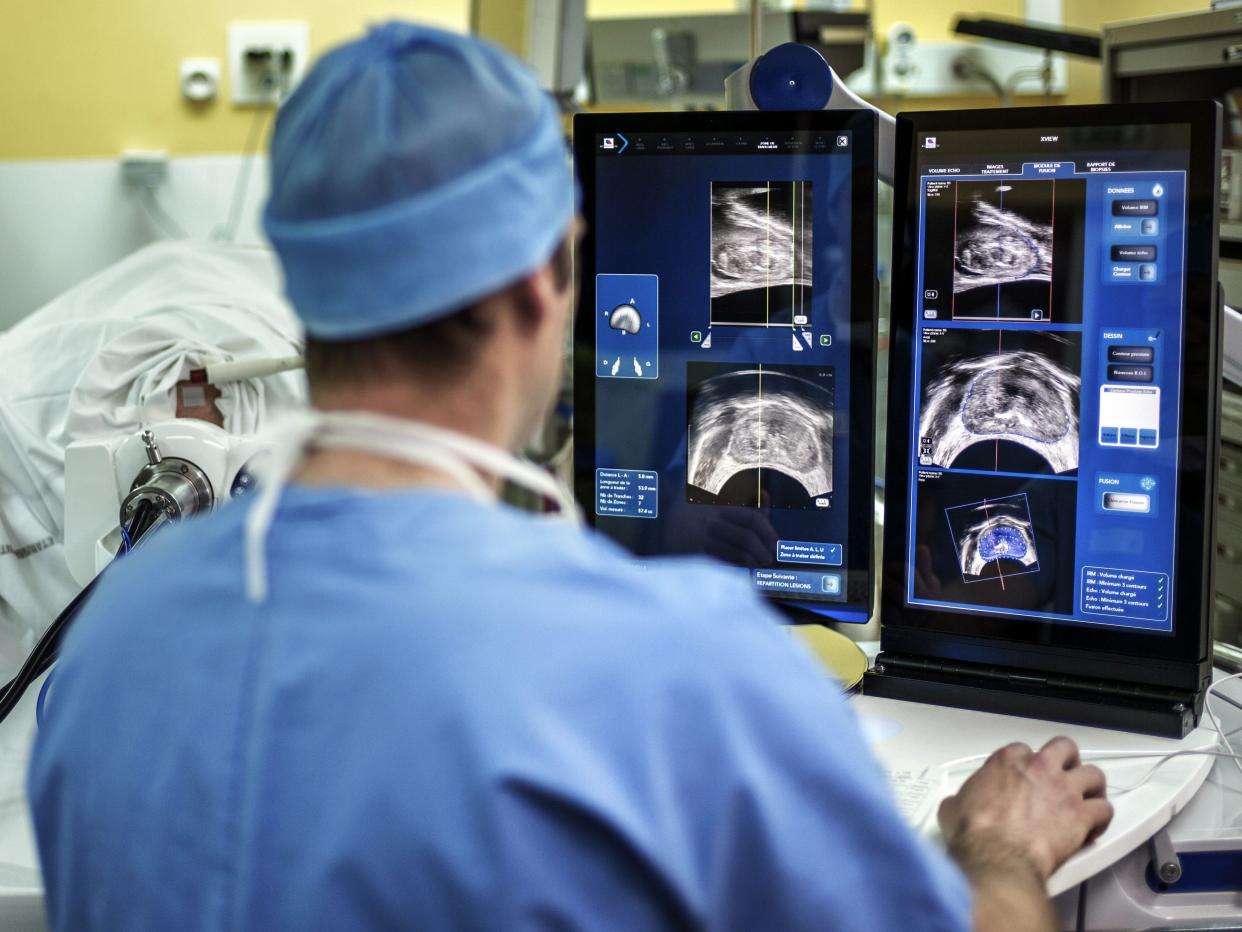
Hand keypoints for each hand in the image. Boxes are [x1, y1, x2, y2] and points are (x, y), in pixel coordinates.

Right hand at [938, 737, 1113, 880]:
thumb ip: (962, 798)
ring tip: (1087, 798)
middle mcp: (1039, 768)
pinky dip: (1101, 818)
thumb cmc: (976, 832)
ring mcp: (1063, 789)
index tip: (1026, 776)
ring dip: (1092, 787)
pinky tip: (1094, 827)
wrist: (995, 856)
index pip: (1024, 749)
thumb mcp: (954, 808)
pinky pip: (1104, 809)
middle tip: (1063, 775)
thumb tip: (957, 806)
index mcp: (1007, 761)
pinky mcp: (1081, 815)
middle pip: (1065, 748)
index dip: (1027, 764)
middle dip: (1067, 760)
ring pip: (1093, 775)